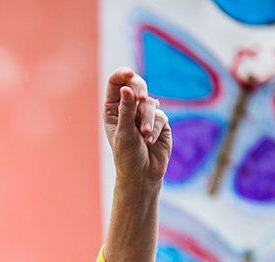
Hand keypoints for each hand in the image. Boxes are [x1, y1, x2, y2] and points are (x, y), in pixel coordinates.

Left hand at [103, 67, 170, 186]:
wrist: (142, 174)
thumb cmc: (127, 156)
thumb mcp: (124, 132)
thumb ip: (126, 110)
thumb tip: (126, 88)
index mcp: (113, 110)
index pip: (115, 84)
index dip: (122, 75)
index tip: (129, 73)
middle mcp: (128, 110)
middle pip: (136, 86)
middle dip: (139, 91)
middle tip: (140, 98)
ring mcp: (144, 115)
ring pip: (150, 103)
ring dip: (148, 118)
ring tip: (145, 134)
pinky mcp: (160, 123)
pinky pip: (161, 117)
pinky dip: (156, 128)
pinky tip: (150, 141)